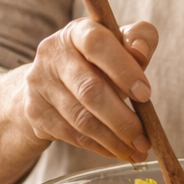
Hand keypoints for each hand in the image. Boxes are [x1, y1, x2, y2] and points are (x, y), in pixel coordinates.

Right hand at [17, 18, 158, 162]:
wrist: (50, 82)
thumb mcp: (119, 44)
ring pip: (81, 119)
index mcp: (77, 32)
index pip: (97, 44)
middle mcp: (53, 54)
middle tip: (145, 138)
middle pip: (89, 90)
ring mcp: (40, 85)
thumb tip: (141, 50)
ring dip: (114, 139)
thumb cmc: (97, 61)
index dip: (123, 69)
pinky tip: (119, 151)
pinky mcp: (37, 113)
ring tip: (138, 150)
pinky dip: (100, 146)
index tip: (146, 94)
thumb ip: (139, 39)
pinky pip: (73, 136)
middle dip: (122, 118)